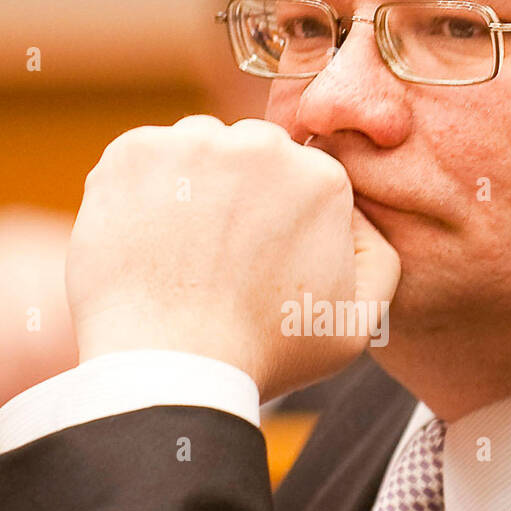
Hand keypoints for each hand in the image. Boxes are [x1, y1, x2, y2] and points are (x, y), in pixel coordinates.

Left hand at [66, 115, 400, 400]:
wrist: (172, 367)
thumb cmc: (263, 354)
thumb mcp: (354, 324)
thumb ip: (377, 258)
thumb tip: (355, 213)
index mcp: (321, 178)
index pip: (299, 173)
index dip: (278, 217)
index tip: (257, 261)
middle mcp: (261, 145)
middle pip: (250, 151)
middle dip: (237, 190)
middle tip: (217, 256)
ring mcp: (193, 143)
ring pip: (195, 148)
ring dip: (191, 183)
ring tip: (180, 251)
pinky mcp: (134, 152)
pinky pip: (143, 158)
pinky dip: (141, 191)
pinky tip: (147, 242)